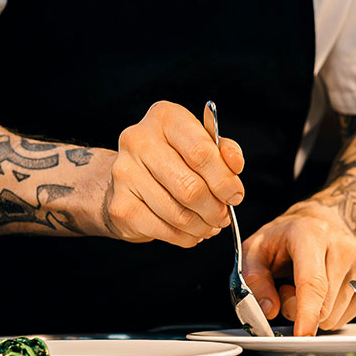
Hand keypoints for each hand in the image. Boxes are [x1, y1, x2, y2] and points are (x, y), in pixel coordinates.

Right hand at [103, 101, 244, 246]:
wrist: (128, 178)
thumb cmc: (172, 158)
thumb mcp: (201, 143)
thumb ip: (223, 151)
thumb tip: (234, 165)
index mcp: (165, 117)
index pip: (201, 153)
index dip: (225, 180)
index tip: (235, 195)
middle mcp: (139, 140)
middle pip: (190, 187)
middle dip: (215, 208)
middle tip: (223, 216)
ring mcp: (125, 173)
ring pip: (179, 214)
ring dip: (202, 226)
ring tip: (209, 225)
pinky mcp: (120, 206)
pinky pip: (163, 230)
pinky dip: (185, 237)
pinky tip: (190, 232)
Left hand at [241, 202, 355, 335]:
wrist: (317, 222)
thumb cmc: (284, 237)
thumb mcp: (255, 250)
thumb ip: (255, 280)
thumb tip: (268, 310)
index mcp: (311, 235)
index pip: (313, 282)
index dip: (306, 313)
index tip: (302, 335)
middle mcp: (343, 247)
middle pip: (323, 305)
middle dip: (297, 309)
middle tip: (286, 287)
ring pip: (336, 316)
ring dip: (315, 311)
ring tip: (305, 285)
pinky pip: (350, 316)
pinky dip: (331, 313)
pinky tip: (323, 291)